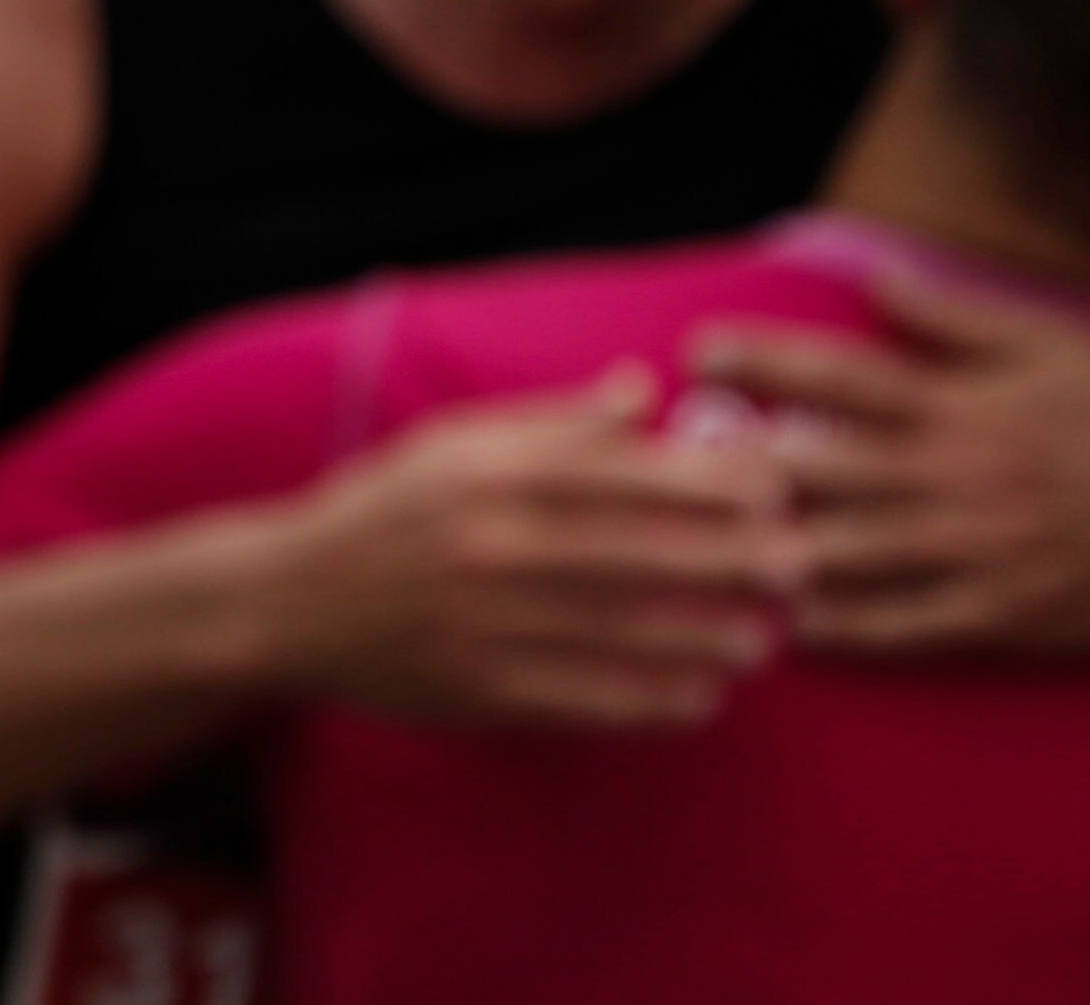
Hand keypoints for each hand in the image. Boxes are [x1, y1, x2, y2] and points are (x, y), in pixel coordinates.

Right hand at [256, 365, 798, 726]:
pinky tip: (698, 700)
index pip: (619, 473)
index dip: (706, 482)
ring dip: (701, 639)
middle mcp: (490, 544)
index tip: (775, 489)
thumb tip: (644, 388)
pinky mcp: (480, 687)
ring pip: (618, 632)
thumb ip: (553, 421)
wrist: (289, 600)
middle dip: (727, 561)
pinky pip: (583, 699)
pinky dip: (647, 702)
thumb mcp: (453, 444)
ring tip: (763, 642)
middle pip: (633, 553)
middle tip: (800, 569)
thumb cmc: (384, 511)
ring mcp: (485, 622)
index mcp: (488, 473)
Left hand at [689, 271, 1089, 654]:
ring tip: (701, 547)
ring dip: (774, 549)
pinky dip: (847, 629)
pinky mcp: (1001, 612)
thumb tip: (873, 282)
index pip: (842, 376)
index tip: (695, 351)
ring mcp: (974, 550)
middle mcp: (954, 478)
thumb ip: (955, 316)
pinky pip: (907, 625)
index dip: (764, 360)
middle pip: (826, 467)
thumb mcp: (1051, 344)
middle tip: (665, 463)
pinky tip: (791, 627)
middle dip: (742, 465)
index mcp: (959, 406)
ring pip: (852, 551)